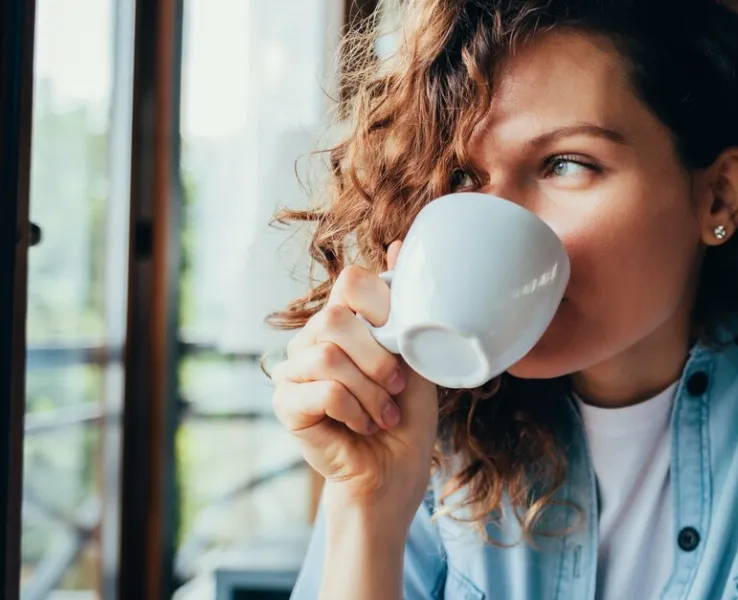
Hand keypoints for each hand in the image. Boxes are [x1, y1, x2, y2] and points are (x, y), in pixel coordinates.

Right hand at [271, 241, 438, 512]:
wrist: (395, 471)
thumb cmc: (407, 415)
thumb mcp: (417, 355)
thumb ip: (406, 307)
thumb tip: (399, 243)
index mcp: (344, 321)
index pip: (351, 282)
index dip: (383, 307)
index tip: (402, 343)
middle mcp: (313, 338)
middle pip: (337, 317)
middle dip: (378, 357)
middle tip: (397, 387)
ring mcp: (293, 369)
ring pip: (328, 355)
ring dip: (370, 391)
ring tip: (384, 413)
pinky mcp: (286, 403)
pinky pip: (320, 390)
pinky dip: (354, 410)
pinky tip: (363, 425)